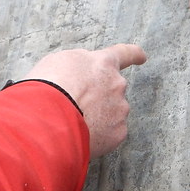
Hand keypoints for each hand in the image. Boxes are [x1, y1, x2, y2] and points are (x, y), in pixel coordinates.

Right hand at [25, 44, 146, 156]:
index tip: (142, 56)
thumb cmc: (48, 89)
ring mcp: (120, 110)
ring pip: (111, 113)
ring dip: (97, 118)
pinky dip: (98, 136)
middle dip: (99, 97)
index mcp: (103, 64)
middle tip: (76, 107)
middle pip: (112, 90)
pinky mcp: (118, 133)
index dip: (134, 54)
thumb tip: (81, 74)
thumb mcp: (58, 62)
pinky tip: (80, 136)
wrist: (48, 120)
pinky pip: (109, 134)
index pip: (124, 53)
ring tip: (73, 123)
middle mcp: (117, 85)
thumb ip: (78, 66)